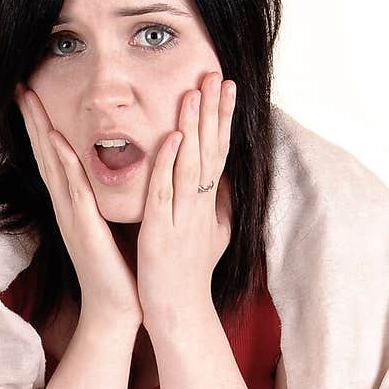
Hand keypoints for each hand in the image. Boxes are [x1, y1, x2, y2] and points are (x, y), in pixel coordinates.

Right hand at [15, 83, 143, 326]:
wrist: (118, 312)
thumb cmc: (122, 272)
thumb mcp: (115, 226)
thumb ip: (112, 200)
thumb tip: (122, 175)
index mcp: (76, 205)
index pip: (57, 157)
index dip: (46, 126)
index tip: (37, 96)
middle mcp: (67, 207)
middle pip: (46, 154)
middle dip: (34, 120)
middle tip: (20, 86)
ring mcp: (72, 218)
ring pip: (53, 165)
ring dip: (41, 132)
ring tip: (28, 100)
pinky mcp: (84, 230)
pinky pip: (74, 190)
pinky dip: (65, 165)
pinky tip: (58, 142)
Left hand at [136, 73, 234, 338]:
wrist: (179, 315)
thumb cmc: (188, 278)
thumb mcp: (208, 237)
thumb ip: (215, 207)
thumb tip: (223, 181)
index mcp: (206, 206)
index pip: (218, 153)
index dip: (222, 119)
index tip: (225, 86)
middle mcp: (199, 207)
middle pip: (210, 151)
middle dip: (214, 111)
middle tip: (217, 73)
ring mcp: (183, 219)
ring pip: (191, 165)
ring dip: (195, 127)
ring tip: (196, 92)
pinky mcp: (162, 233)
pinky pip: (166, 193)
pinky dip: (170, 165)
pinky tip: (174, 138)